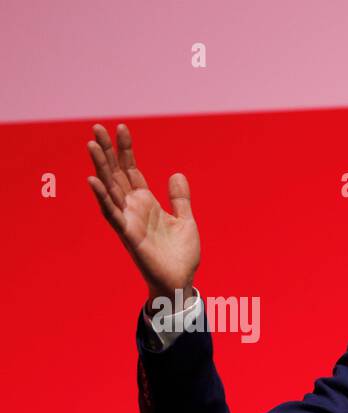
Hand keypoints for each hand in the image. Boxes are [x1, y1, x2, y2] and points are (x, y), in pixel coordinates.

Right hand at [87, 123, 199, 303]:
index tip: (121, 127)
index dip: (126, 150)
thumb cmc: (181, 255)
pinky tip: (93, 180)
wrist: (182, 281)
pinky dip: (102, 197)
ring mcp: (128, 220)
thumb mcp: (185, 220)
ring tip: (92, 144)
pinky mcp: (128, 234)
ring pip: (110, 188)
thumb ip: (180, 198)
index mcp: (146, 203)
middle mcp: (133, 208)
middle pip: (116, 174)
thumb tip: (177, 174)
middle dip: (107, 151)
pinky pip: (112, 213)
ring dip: (100, 167)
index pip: (131, 170)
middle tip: (97, 127)